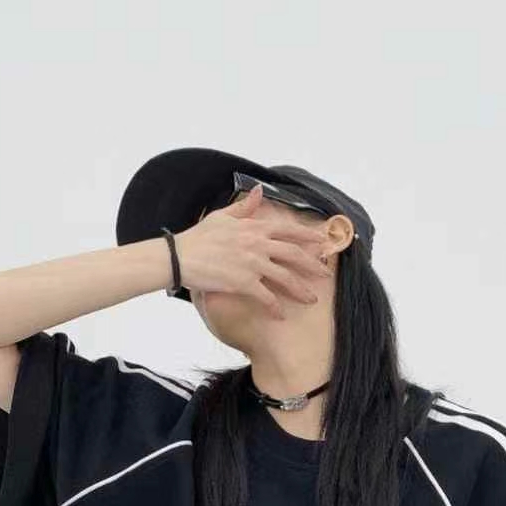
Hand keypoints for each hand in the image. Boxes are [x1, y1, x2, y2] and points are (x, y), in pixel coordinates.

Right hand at [174, 180, 333, 318]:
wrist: (180, 256)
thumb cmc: (198, 237)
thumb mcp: (222, 217)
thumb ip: (244, 207)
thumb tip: (258, 191)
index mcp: (254, 228)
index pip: (288, 230)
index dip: (308, 235)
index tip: (322, 241)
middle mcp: (258, 244)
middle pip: (294, 254)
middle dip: (313, 264)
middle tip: (325, 273)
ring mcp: (252, 264)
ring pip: (285, 277)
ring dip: (300, 290)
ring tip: (311, 299)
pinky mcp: (244, 283)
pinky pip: (266, 297)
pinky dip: (275, 307)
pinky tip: (280, 315)